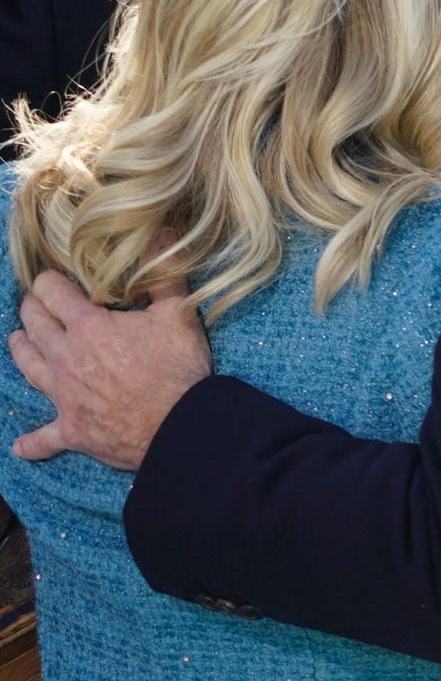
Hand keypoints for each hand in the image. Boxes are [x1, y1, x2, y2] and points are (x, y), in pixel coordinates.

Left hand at [7, 271, 210, 468]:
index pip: (52, 293)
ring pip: (27, 367)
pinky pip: (42, 438)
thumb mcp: (178, 313)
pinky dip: (31, 443)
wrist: (180, 425)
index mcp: (87, 327)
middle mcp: (66, 358)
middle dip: (32, 309)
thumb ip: (164, 273)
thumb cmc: (178, 369)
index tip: (54, 277)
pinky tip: (20, 447)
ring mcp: (64, 396)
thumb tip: (162, 233)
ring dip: (21, 350)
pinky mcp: (72, 429)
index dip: (50, 281)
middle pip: (33, 326)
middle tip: (38, 303)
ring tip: (20, 339)